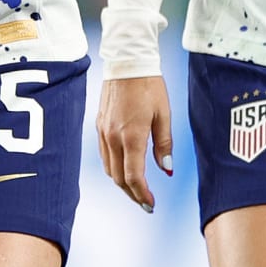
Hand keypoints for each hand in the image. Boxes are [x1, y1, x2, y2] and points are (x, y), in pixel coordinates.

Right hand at [96, 75, 173, 212]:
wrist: (127, 61)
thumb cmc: (149, 85)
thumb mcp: (164, 114)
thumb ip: (164, 144)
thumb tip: (166, 170)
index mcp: (132, 136)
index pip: (134, 177)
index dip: (142, 195)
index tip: (151, 204)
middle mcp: (113, 137)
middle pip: (119, 179)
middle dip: (132, 194)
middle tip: (146, 203)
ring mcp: (103, 132)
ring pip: (109, 169)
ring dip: (122, 184)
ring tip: (136, 190)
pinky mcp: (99, 125)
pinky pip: (104, 155)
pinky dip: (114, 168)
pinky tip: (124, 168)